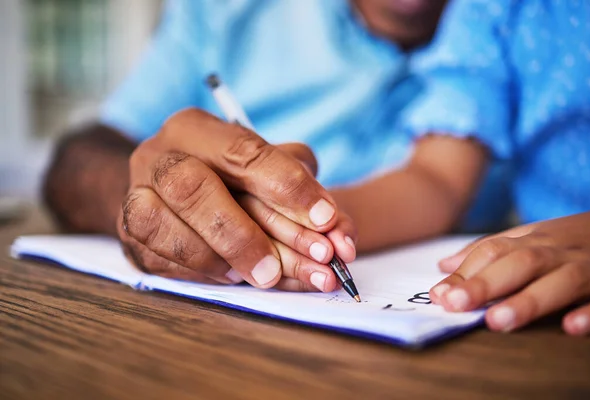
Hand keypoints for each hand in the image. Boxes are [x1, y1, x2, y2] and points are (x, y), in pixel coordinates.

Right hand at [118, 108, 354, 290]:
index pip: (241, 150)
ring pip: (161, 224)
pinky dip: (200, 271)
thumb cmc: (231, 176)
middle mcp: (157, 156)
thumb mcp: (271, 170)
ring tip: (267, 277)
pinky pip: (156, 257)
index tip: (326, 218)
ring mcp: (135, 194)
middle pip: (192, 187)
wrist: (170, 189)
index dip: (287, 185)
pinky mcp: (129, 234)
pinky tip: (235, 279)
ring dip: (221, 256)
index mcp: (194, 128)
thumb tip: (343, 237)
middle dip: (246, 232)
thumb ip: (308, 195)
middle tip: (294, 263)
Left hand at [429, 211, 589, 335]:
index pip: (493, 251)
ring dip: (528, 300)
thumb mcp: (531, 236)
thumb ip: (489, 251)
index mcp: (534, 240)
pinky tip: (571, 326)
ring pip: (560, 281)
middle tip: (456, 304)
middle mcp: (558, 251)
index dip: (465, 273)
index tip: (438, 295)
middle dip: (486, 284)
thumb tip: (444, 267)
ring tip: (497, 321)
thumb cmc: (570, 238)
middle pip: (520, 263)